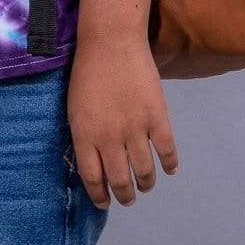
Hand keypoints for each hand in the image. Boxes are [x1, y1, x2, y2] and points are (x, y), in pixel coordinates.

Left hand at [67, 30, 178, 208]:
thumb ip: (83, 135)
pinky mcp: (157, 118)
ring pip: (144, 171)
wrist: (111, 42)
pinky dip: (169, 164)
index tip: (105, 202)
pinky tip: (169, 169)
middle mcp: (109, 139)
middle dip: (125, 195)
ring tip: (145, 185)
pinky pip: (167, 151)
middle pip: (120, 181)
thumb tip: (93, 160)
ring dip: (146, 184)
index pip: (93, 178)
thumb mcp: (75, 108)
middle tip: (128, 199)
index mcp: (85, 136)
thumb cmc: (88, 71)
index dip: (100, 195)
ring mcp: (135, 130)